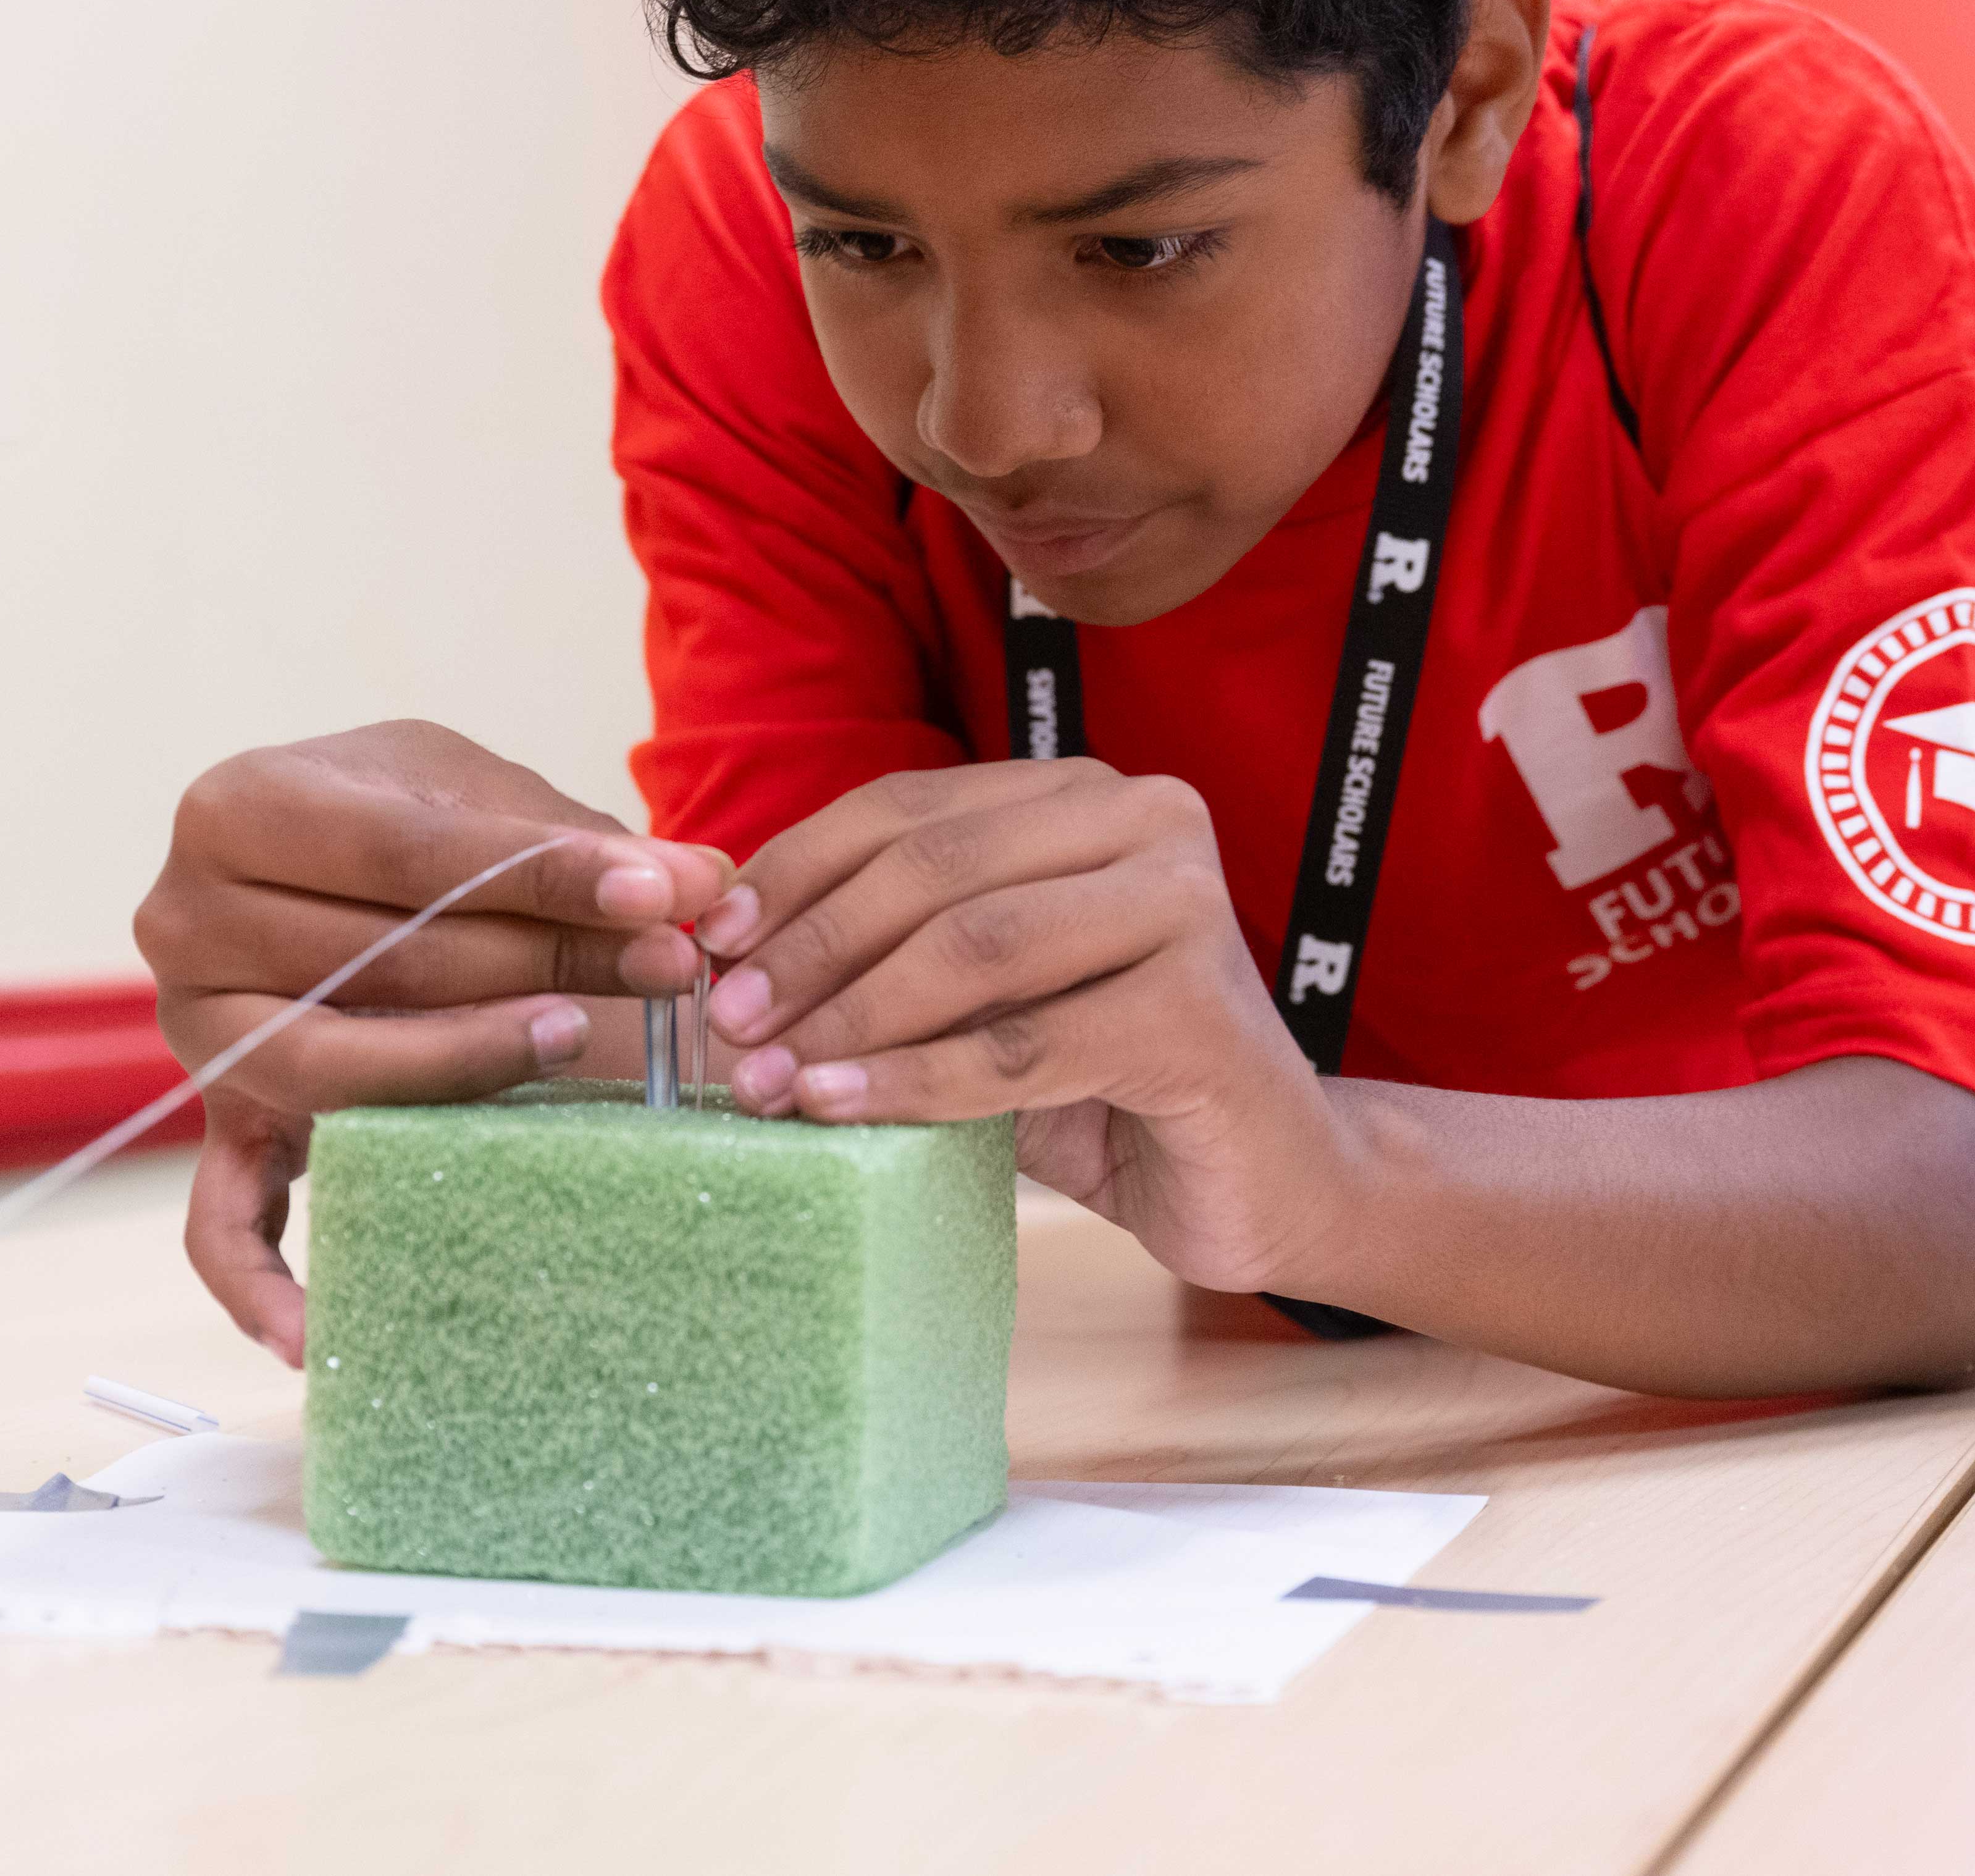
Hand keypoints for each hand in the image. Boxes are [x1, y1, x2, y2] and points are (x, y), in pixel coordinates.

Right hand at [134, 719, 731, 1356]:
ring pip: (330, 1072)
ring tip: (576, 1045)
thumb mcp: (483, 793)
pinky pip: (224, 1224)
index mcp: (237, 809)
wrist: (354, 861)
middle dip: (546, 957)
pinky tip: (317, 1337)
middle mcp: (188, 922)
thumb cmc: (421, 822)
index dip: (543, 872)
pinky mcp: (225, 1129)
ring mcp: (201, 1037)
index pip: (404, 851)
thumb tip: (696, 886)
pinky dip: (265, 1285)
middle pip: (380, 958)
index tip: (662, 893)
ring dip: (466, 1066)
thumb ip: (576, 843)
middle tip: (670, 963)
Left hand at [696, 759, 1350, 1295]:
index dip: (795, 871)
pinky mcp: (1199, 1011)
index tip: (709, 945)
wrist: (1265, 1179)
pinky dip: (916, 1080)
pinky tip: (841, 1107)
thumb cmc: (1109, 1086)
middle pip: (933, 865)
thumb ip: (891, 960)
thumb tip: (721, 957)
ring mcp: (1185, 908)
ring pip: (974, 947)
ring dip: (851, 1015)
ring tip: (767, 1078)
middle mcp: (1147, 821)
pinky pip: (1022, 1045)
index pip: (908, 807)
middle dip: (812, 947)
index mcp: (1085, 797)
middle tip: (727, 1024)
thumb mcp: (986, 1002)